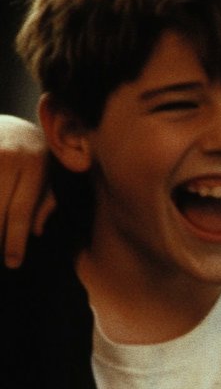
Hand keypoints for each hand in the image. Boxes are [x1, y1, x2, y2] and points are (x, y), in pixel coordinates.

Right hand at [0, 114, 54, 267]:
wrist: (9, 126)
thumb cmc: (32, 158)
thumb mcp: (47, 176)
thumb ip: (46, 202)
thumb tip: (36, 231)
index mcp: (34, 165)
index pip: (21, 210)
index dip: (15, 240)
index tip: (13, 263)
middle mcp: (7, 157)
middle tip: (0, 259)